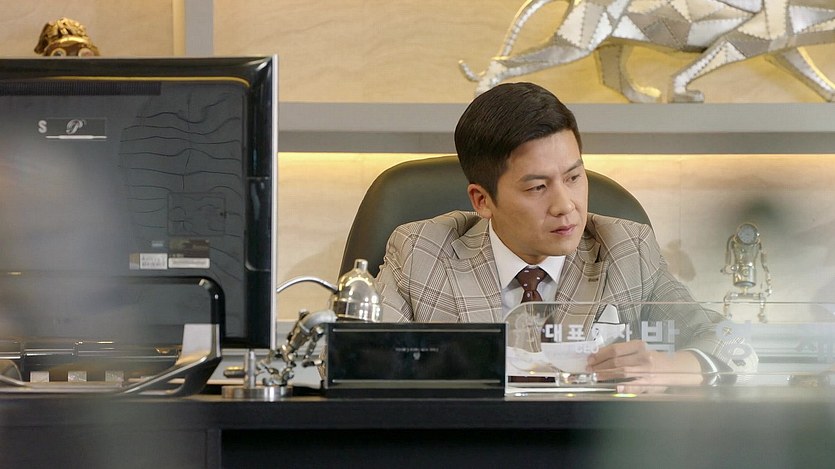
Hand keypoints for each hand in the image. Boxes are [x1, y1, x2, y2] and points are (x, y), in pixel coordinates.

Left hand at [587, 340, 702, 393]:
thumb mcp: (642, 350)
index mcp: (639, 346)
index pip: (615, 349)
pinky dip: (626, 387)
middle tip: (590, 369)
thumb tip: (601, 354)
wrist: (678, 366)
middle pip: (616, 361)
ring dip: (606, 375)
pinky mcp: (651, 383)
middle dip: (600, 366)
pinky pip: (637, 386)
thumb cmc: (655, 358)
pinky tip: (617, 387)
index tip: (591, 358)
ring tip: (596, 376)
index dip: (600, 354)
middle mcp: (643, 357)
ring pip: (623, 372)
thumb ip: (625, 352)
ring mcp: (647, 371)